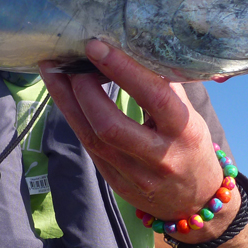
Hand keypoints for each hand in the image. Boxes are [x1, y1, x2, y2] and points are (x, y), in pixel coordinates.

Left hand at [39, 40, 225, 228]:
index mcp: (184, 131)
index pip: (153, 96)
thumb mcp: (191, 116)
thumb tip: (135, 47)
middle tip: (72, 60)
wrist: (194, 201)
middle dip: (84, 88)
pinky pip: (88, 147)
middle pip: (110, 124)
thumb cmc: (191, 145)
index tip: (97, 46)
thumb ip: (167, 86)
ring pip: (92, 138)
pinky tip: (62, 94)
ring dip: (67, 100)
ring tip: (53, 70)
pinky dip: (73, 117)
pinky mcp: (116, 183)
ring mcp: (135, 175)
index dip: (123, 70)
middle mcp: (159, 156)